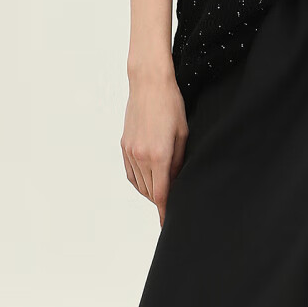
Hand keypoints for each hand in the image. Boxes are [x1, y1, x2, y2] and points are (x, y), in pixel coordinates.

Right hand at [121, 72, 188, 227]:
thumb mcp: (183, 133)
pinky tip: (148, 179)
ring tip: (162, 189)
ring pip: (139, 184)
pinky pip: (130, 173)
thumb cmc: (170, 104)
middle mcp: (141, 156)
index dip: (164, 210)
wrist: (149, 84)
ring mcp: (130, 151)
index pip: (161, 193)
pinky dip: (139, 181)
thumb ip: (179, 161)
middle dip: (160, 200)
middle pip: (150, 192)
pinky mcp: (124, 145)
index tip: (167, 223)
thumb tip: (175, 180)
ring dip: (150, 191)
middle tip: (172, 201)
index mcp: (159, 155)